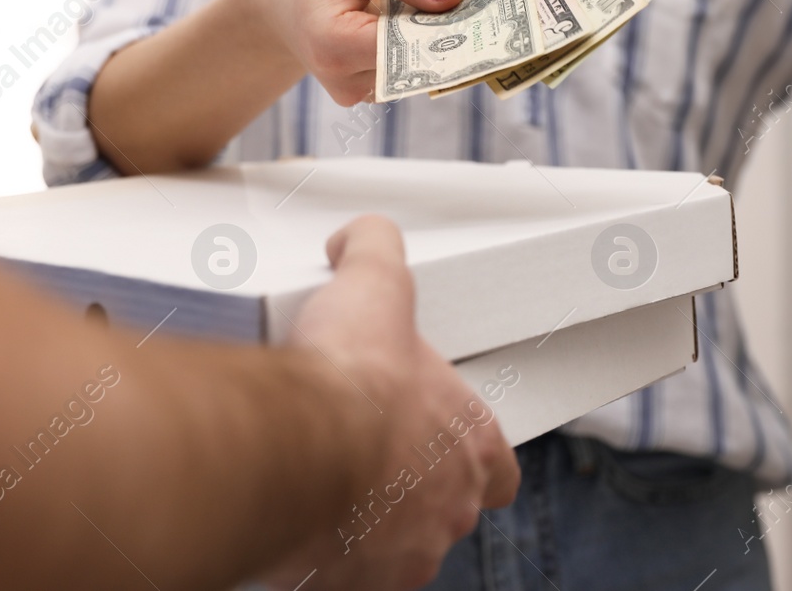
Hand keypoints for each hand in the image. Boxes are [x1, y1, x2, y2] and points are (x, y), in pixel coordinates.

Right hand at [247, 0, 461, 105]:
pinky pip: (409, 70)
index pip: (402, 43)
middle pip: (415, 59)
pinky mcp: (372, 94)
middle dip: (446, 29)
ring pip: (417, 67)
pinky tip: (424, 20)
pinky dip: (420, 44)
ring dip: (434, 36)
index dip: (440, 24)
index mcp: (332, 44)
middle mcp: (345, 81)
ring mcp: (359, 94)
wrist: (281, 8)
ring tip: (445, 3)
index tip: (473, 2)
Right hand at [268, 214, 519, 590]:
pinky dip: (320, 553)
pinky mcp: (348, 583)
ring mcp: (402, 554)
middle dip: (403, 482)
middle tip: (360, 447)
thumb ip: (375, 251)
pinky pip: (342, 574)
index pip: (497, 467)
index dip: (466, 452)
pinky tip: (296, 515)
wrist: (294, 444)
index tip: (433, 436)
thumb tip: (364, 236)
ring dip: (364, 520)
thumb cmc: (347, 379)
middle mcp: (446, 508)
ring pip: (393, 546)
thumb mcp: (373, 284)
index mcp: (469, 445)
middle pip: (440, 506)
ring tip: (322, 480)